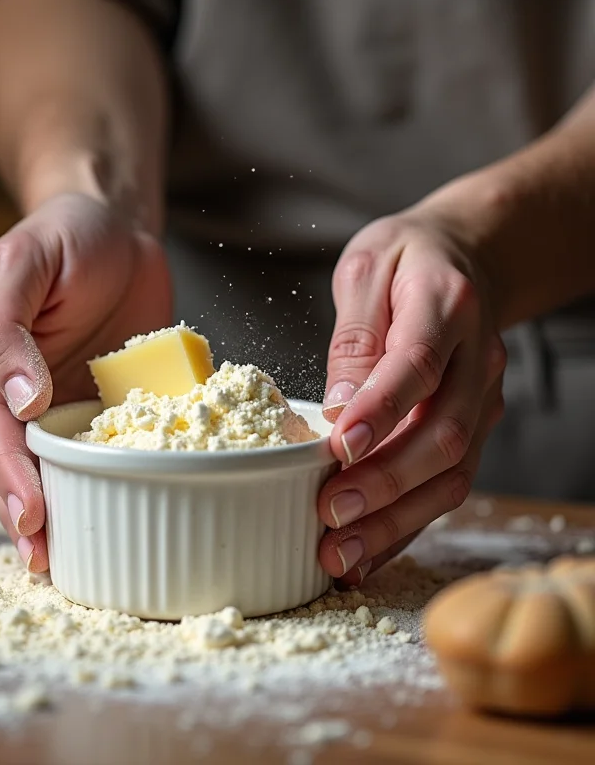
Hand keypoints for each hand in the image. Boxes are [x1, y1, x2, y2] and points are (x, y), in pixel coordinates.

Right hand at [0, 193, 171, 570]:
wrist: (115, 228)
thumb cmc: (67, 237)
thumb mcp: (25, 263)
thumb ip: (6, 326)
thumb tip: (21, 398)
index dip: (8, 474)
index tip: (30, 514)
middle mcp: (14, 388)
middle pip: (8, 460)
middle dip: (21, 511)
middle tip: (44, 557)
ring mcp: (57, 399)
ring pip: (44, 466)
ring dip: (52, 512)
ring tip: (65, 558)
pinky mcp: (98, 402)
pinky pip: (92, 449)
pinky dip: (94, 483)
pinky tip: (105, 512)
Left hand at [317, 209, 506, 584]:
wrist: (468, 256)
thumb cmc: (408, 259)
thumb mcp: (367, 269)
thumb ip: (354, 336)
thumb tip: (337, 409)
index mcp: (446, 307)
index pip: (415, 367)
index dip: (379, 412)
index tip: (337, 449)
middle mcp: (478, 361)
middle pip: (441, 436)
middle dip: (383, 484)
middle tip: (329, 516)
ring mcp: (484, 400)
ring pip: (451, 475)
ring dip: (395, 521)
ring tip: (340, 555)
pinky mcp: (475, 426)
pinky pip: (448, 484)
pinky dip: (408, 522)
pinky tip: (369, 550)